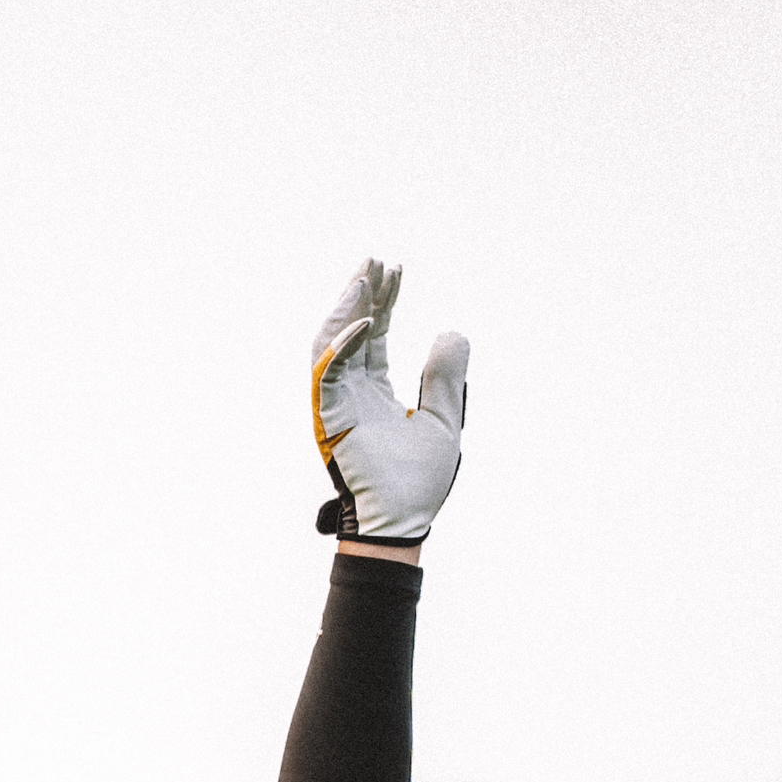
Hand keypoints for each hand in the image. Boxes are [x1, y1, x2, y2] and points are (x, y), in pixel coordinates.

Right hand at [310, 258, 468, 543]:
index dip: (384, 302)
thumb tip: (452, 331)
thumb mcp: (445, 419)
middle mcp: (350, 392)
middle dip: (364, 294)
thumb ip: (446, 377)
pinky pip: (328, 371)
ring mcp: (336, 404)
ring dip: (347, 308)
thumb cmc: (419, 482)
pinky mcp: (328, 417)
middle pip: (351, 330)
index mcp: (373, 392)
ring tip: (365, 277)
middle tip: (377, 259)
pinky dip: (343, 344)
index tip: (395, 270)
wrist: (402, 522)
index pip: (373, 335)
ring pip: (331, 342)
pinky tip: (366, 320)